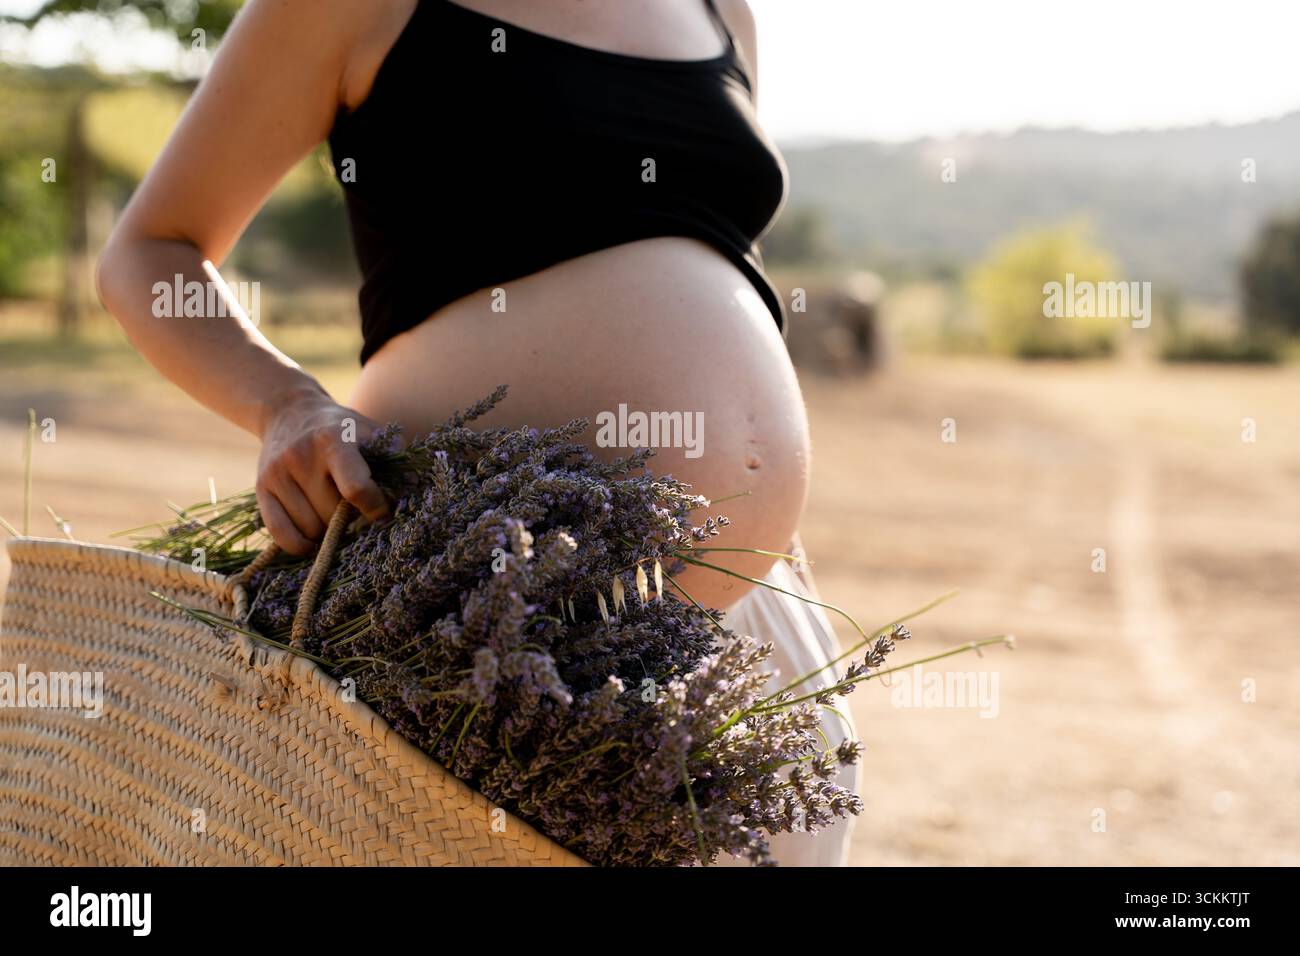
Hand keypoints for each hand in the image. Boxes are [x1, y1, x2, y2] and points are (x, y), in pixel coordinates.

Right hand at [256, 387, 390, 554]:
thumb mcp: (371, 431)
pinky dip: (301, 545)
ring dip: (327, 533)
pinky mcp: (262, 488)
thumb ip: (394, 460)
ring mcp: (278, 473)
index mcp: (334, 439)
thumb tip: (414, 494)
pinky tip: (314, 540)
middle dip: (350, 520)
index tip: (383, 513)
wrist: (289, 410)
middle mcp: (301, 455)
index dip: (375, 508)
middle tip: (357, 513)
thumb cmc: (342, 427)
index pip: (355, 488)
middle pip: (332, 513)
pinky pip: (281, 534)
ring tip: (336, 517)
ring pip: (310, 529)